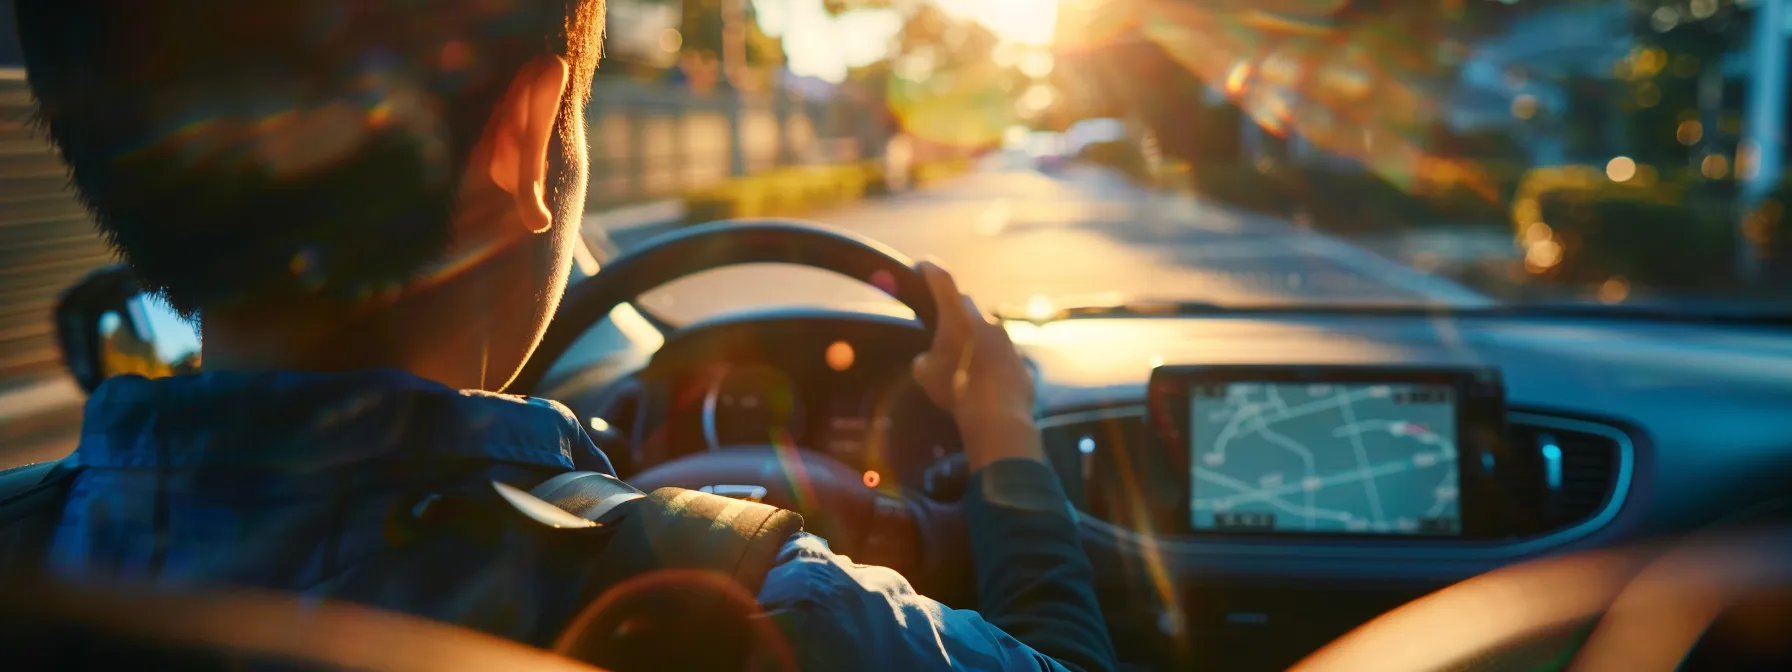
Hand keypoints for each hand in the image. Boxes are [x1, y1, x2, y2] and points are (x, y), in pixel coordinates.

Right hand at [910, 261, 1043, 468]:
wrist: (999, 417)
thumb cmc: (955, 390)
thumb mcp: (925, 375)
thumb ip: (925, 359)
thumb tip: (928, 359)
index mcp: (959, 318)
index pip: (943, 282)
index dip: (931, 271)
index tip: (924, 265)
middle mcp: (987, 323)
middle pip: (967, 307)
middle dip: (955, 311)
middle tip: (943, 321)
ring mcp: (1008, 342)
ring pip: (988, 332)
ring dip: (975, 339)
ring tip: (964, 358)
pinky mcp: (1021, 363)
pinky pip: (1003, 356)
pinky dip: (992, 362)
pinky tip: (984, 380)